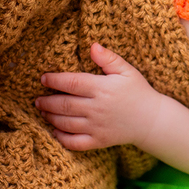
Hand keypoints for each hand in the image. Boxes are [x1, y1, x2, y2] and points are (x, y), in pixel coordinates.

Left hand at [35, 43, 162, 150]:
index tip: (43, 78)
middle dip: (47, 101)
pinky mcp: (98, 141)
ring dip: (50, 117)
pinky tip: (55, 132)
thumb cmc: (138, 92)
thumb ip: (109, 59)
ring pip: (66, 123)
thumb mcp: (127, 71)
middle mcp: (96, 108)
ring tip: (42, 111)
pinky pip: (75, 142)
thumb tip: (92, 46)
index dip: (54, 80)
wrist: (151, 120)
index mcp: (102, 88)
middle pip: (64, 104)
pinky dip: (61, 138)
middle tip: (37, 99)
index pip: (72, 82)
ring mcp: (96, 126)